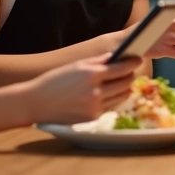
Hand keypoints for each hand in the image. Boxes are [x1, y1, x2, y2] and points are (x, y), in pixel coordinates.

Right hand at [26, 54, 140, 124]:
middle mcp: (96, 91)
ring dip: (124, 89)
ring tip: (121, 83)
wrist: (36, 103)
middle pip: (125, 83)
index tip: (138, 59)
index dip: (132, 63)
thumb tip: (115, 57)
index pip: (121, 69)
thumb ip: (97, 61)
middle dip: (130, 76)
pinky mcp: (93, 117)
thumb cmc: (54, 81)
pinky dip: (112, 99)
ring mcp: (95, 106)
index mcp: (91, 74)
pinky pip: (110, 106)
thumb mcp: (75, 66)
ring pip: (121, 96)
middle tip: (130, 71)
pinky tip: (107, 94)